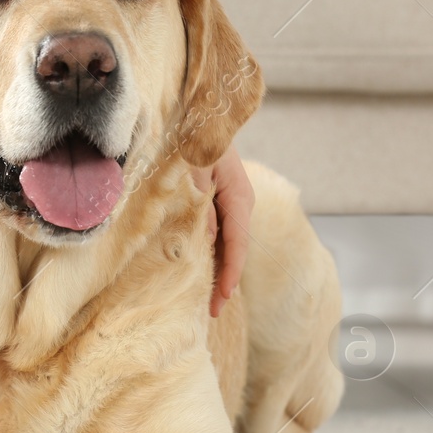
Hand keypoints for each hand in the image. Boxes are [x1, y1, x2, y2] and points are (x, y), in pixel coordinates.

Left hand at [190, 142, 252, 317]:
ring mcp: (232, 206)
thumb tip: (205, 241)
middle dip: (225, 282)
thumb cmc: (195, 140)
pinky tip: (205, 274)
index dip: (230, 272)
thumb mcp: (192, 170)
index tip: (222, 298)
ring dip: (218, 272)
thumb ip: (198, 204)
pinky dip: (213, 256)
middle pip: (235, 251)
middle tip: (212, 313)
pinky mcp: (220, 205)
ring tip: (208, 303)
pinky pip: (219, 236)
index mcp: (238, 197)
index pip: (237, 243)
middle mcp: (240, 205)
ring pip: (227, 246)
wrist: (202, 119)